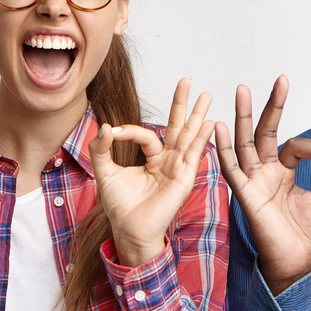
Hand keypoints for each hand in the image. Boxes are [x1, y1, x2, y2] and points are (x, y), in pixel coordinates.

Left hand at [90, 78, 214, 268]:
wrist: (129, 230)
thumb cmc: (119, 207)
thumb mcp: (105, 172)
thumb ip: (102, 148)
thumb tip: (106, 126)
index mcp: (153, 159)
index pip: (147, 134)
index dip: (130, 130)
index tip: (113, 133)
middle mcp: (169, 161)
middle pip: (178, 126)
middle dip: (183, 103)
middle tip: (188, 80)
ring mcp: (179, 168)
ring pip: (189, 136)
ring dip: (198, 114)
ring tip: (207, 94)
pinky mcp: (184, 178)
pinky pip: (194, 154)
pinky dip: (201, 138)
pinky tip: (209, 123)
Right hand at [214, 76, 310, 295]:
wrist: (297, 264)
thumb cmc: (307, 237)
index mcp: (284, 172)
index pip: (297, 146)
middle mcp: (266, 172)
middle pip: (265, 132)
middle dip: (272, 105)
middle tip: (280, 79)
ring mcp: (253, 182)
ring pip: (245, 143)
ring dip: (243, 116)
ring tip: (242, 90)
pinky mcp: (245, 195)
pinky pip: (231, 169)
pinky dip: (224, 149)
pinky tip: (219, 128)